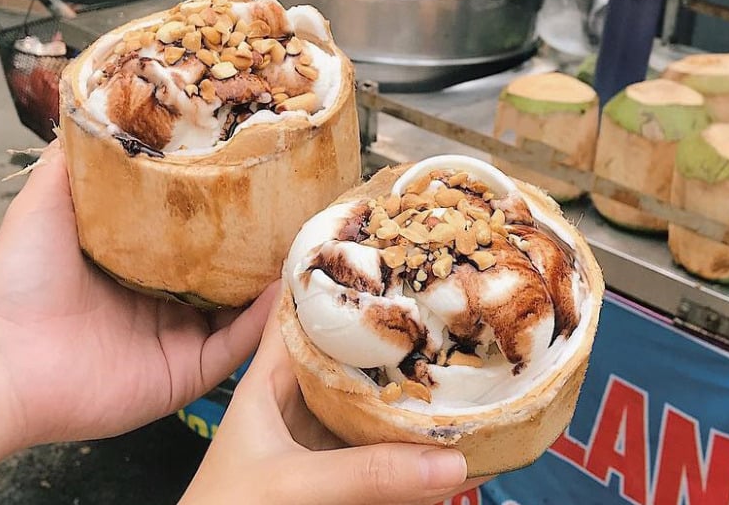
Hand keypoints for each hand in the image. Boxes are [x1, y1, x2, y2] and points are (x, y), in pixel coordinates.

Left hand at [0, 141, 271, 462]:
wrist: (4, 360)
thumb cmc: (16, 284)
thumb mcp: (46, 206)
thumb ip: (75, 163)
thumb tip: (95, 109)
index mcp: (139, 268)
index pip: (197, 238)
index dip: (226, 213)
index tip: (254, 179)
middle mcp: (165, 304)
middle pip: (228, 274)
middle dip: (259, 247)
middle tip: (291, 211)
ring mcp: (179, 339)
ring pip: (243, 311)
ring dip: (272, 283)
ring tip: (301, 245)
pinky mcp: (187, 373)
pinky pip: (235, 347)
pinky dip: (262, 323)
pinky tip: (280, 290)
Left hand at [181, 283, 486, 504]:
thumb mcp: (291, 486)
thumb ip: (364, 474)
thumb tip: (452, 460)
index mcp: (268, 380)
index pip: (299, 309)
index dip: (335, 275)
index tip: (384, 246)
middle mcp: (297, 400)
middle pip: (349, 352)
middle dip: (391, 331)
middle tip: (445, 300)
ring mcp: (318, 438)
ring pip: (369, 400)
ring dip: (407, 387)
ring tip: (459, 355)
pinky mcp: (336, 472)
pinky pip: (379, 451)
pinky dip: (410, 445)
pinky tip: (447, 434)